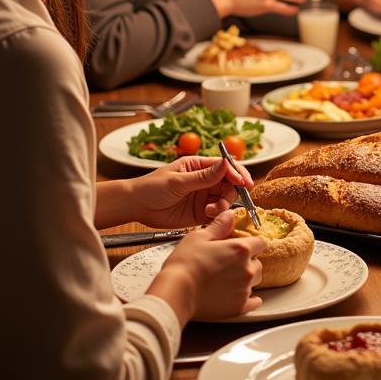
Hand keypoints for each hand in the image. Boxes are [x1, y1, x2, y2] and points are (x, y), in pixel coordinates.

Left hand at [129, 155, 252, 228]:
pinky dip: (218, 216)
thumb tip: (226, 163)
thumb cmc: (152, 187)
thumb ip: (204, 176)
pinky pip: (217, 213)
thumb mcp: (178, 181)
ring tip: (209, 211)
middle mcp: (205, 180)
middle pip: (229, 184)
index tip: (245, 182)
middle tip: (223, 202)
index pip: (226, 167)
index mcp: (199, 166)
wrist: (136, 207)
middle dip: (231, 193)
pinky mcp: (200, 212)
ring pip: (225, 199)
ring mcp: (203, 196)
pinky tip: (208, 216)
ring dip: (222, 206)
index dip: (238, 173)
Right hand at [155, 209, 264, 319]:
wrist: (176, 293)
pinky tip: (239, 296)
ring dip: (246, 279)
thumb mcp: (199, 237)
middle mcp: (247, 269)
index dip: (251, 244)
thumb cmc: (184, 265)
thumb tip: (229, 215)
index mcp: (241, 249)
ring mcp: (244, 290)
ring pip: (255, 281)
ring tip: (229, 279)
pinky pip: (252, 302)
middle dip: (248, 262)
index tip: (242, 246)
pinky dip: (248, 299)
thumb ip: (219, 226)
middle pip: (258, 263)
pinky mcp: (238, 307)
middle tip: (231, 264)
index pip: (260, 243)